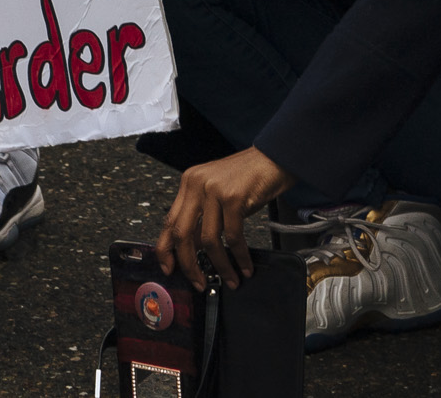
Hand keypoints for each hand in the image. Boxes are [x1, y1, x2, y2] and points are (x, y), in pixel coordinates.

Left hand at [156, 147, 292, 287]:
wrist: (274, 158)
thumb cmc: (249, 177)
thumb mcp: (217, 192)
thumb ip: (203, 214)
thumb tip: (194, 249)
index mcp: (189, 183)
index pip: (169, 221)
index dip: (166, 249)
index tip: (169, 269)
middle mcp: (197, 184)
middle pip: (182, 234)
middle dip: (189, 264)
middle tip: (199, 282)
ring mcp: (214, 190)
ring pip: (208, 240)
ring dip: (219, 265)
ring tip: (230, 279)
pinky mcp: (233, 197)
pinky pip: (232, 237)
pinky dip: (239, 256)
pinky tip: (245, 266)